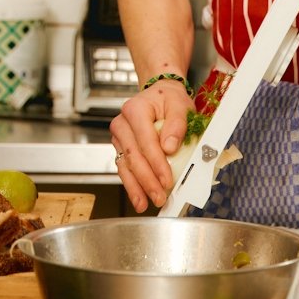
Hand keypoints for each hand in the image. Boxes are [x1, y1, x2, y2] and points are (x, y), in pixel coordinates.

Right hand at [109, 81, 193, 212]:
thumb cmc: (168, 99)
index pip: (146, 142)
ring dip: (136, 187)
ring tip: (145, 203)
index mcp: (135, 110)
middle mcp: (122, 124)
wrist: (159, 95)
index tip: (167, 179)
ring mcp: (119, 137)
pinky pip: (124, 168)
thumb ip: (177, 124)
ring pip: (125, 166)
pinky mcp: (121, 147)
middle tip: (159, 196)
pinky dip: (132, 184)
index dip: (156, 164)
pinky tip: (138, 197)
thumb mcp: (179, 105)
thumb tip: (170, 148)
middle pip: (133, 157)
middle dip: (147, 180)